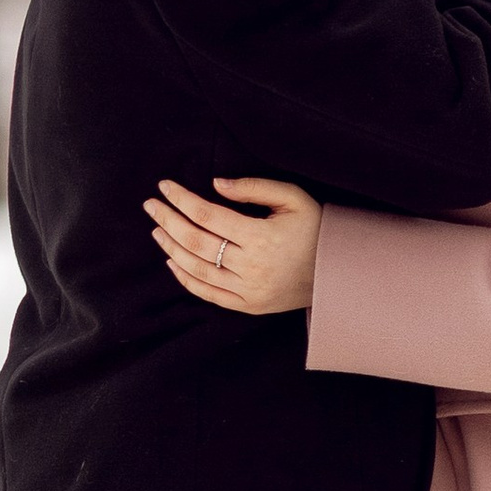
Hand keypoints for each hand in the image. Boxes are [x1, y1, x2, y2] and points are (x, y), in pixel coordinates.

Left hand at [145, 174, 320, 316]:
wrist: (339, 273)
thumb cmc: (315, 229)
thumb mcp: (293, 198)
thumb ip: (254, 187)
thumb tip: (215, 184)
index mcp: (261, 237)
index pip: (208, 215)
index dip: (181, 199)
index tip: (165, 186)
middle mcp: (251, 266)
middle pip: (195, 241)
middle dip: (168, 220)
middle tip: (151, 205)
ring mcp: (248, 291)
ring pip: (196, 269)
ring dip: (171, 248)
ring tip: (157, 229)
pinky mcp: (248, 306)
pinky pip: (208, 294)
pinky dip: (185, 278)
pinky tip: (172, 260)